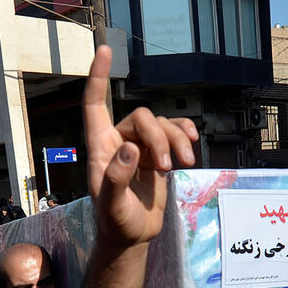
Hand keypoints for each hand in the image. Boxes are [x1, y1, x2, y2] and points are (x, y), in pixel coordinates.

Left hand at [83, 45, 196, 247]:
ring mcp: (140, 146)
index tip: (105, 50)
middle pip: (142, 117)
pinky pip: (175, 132)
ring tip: (184, 164)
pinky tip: (192, 145)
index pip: (95, 105)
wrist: (132, 237)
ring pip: (162, 125)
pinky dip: (185, 134)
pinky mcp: (159, 154)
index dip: (98, 77)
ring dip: (176, 141)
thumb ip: (117, 178)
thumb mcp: (112, 206)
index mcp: (100, 147)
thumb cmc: (115, 222)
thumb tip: (130, 149)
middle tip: (169, 167)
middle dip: (160, 137)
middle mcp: (119, 140)